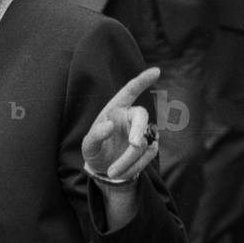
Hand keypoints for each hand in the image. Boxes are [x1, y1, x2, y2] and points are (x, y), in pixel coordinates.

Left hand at [81, 67, 160, 181]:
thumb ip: (96, 135)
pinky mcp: (151, 145)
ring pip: (144, 142)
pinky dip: (135, 166)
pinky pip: (149, 154)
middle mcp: (131, 117)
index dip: (142, 81)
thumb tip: (109, 125)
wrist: (103, 168)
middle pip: (142, 116)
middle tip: (134, 144)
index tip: (156, 71)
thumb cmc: (94, 150)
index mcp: (114, 110)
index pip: (129, 92)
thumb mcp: (88, 145)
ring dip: (129, 160)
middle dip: (138, 130)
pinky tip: (122, 170)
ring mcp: (143, 131)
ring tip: (112, 171)